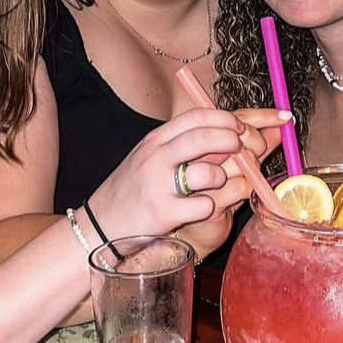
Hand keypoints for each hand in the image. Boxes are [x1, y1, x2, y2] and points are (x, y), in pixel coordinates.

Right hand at [86, 107, 250, 244]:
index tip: (239, 126)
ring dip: (223, 177)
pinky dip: (211, 206)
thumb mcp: (150, 157)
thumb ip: (182, 145)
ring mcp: (158, 186)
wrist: (100, 225)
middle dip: (231, 141)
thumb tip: (225, 136)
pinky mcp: (163, 213)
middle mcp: (155, 158)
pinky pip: (204, 206)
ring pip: (207, 173)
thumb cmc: (132, 190)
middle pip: (203, 138)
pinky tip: (204, 208)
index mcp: (155, 140)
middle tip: (242, 149)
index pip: (196, 117)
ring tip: (218, 184)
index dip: (224, 119)